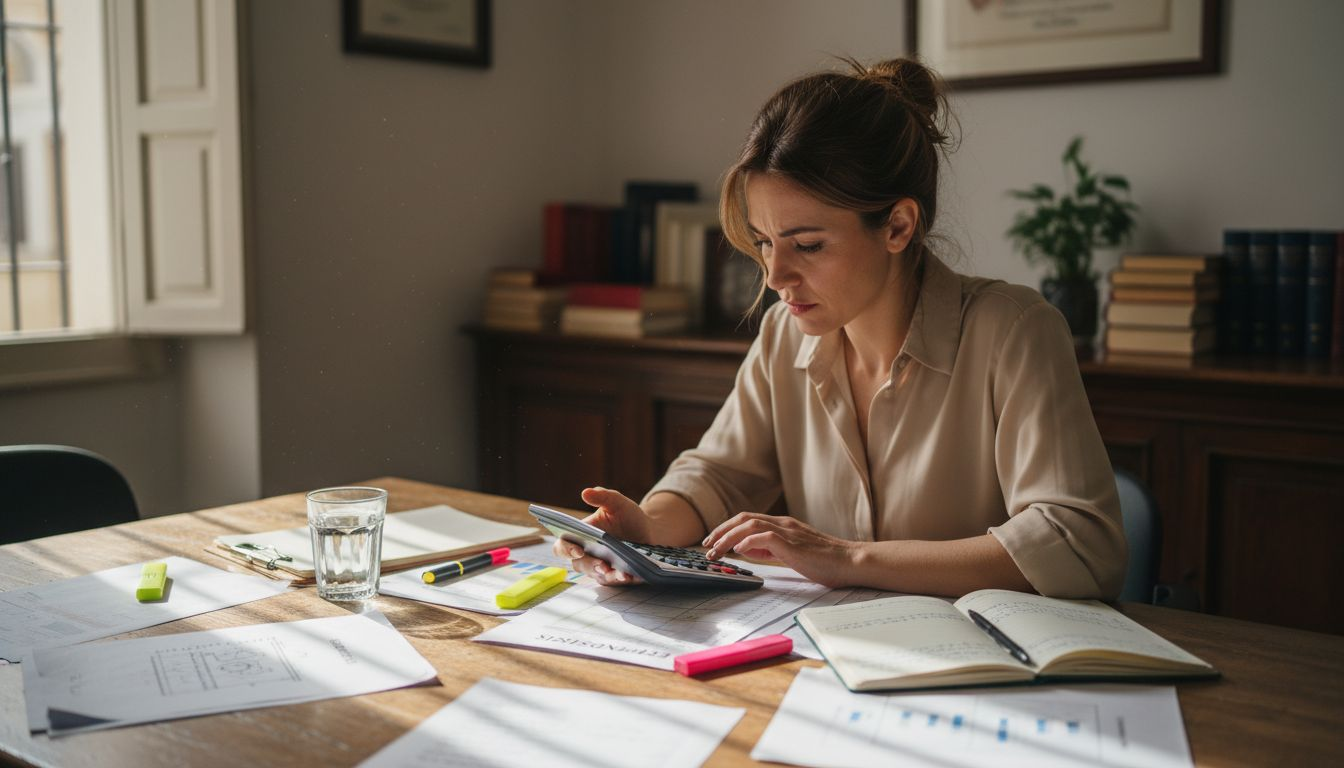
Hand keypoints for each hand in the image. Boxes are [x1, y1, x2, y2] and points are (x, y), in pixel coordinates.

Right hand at [551, 487, 648, 585]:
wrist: (650, 532)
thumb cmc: (628, 517)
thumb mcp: (617, 503)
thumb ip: (603, 496)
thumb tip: (586, 492)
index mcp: (580, 535)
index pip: (562, 545)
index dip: (565, 549)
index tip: (577, 549)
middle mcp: (586, 553)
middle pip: (578, 564)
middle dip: (589, 564)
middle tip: (601, 563)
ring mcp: (599, 566)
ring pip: (596, 575)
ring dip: (607, 574)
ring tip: (620, 572)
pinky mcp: (613, 576)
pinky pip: (613, 580)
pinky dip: (620, 579)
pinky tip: (629, 576)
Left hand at [703, 512, 859, 587]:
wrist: (850, 562)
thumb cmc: (825, 561)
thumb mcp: (791, 553)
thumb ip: (770, 549)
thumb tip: (747, 549)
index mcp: (783, 525)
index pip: (747, 519)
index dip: (726, 528)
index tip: (712, 541)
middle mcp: (783, 524)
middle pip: (743, 517)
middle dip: (720, 530)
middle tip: (706, 546)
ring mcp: (788, 532)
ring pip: (750, 524)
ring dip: (728, 537)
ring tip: (716, 550)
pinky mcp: (793, 544)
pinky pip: (765, 536)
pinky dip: (748, 541)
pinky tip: (739, 551)